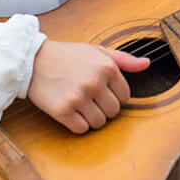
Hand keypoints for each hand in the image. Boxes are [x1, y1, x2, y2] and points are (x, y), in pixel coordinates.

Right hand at [27, 40, 149, 133]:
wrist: (32, 61)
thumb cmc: (67, 56)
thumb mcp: (97, 51)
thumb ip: (123, 59)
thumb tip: (146, 64)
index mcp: (106, 67)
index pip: (125, 96)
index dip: (114, 96)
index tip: (102, 91)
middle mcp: (94, 82)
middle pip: (113, 112)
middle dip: (104, 108)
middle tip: (90, 99)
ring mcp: (78, 97)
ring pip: (99, 123)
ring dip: (91, 118)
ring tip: (80, 105)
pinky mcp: (63, 111)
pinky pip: (81, 129)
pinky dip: (78, 125)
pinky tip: (71, 112)